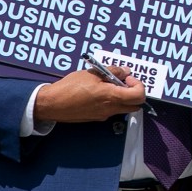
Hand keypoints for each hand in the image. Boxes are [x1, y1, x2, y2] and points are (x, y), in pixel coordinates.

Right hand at [31, 70, 146, 124]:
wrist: (52, 104)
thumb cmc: (71, 87)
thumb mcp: (93, 73)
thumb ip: (113, 72)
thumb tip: (126, 72)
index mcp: (111, 97)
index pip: (139, 96)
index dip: (138, 85)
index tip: (127, 78)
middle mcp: (110, 109)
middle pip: (135, 106)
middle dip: (134, 93)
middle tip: (122, 82)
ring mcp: (103, 116)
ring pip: (123, 109)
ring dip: (122, 97)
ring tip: (109, 85)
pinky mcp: (95, 118)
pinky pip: (111, 111)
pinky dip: (112, 102)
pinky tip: (99, 92)